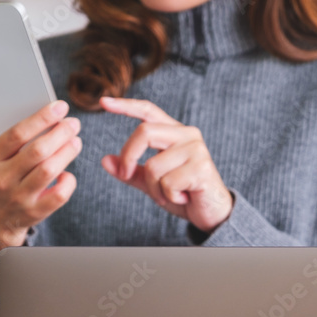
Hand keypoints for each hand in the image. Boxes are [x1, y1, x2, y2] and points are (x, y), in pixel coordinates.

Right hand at [0, 84, 82, 251]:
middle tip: (73, 123)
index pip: (17, 134)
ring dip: (67, 153)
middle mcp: (3, 178)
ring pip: (49, 171)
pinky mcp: (35, 212)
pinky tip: (68, 172)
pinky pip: (58, 196)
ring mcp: (19, 197)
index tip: (60, 106)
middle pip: (37, 151)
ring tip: (76, 141)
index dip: (41, 118)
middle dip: (60, 134)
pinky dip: (68, 183)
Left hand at [99, 97, 233, 233]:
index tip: (103, 102)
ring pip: (153, 166)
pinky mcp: (201, 168)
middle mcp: (187, 134)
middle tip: (125, 175)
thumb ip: (131, 172)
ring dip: (154, 189)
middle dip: (128, 157)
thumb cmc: (184, 194)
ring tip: (170, 195)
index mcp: (175, 132)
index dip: (126, 106)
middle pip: (144, 132)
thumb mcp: (153, 183)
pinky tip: (183, 198)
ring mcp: (196, 149)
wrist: (213, 214)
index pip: (148, 111)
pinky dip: (168, 197)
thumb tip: (105, 160)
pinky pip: (167, 183)